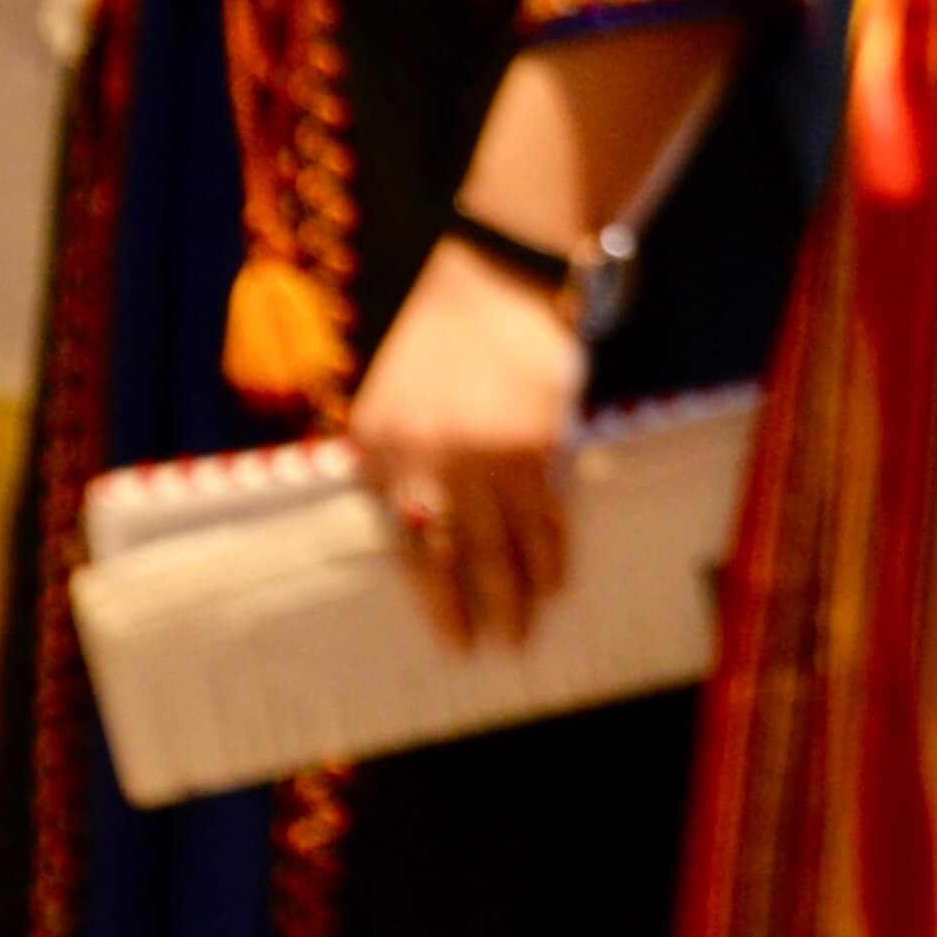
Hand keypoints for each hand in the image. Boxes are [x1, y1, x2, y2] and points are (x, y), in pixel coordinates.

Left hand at [350, 239, 580, 650]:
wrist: (493, 286)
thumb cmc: (435, 345)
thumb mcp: (388, 403)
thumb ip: (394, 466)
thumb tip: (412, 533)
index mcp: (382, 453)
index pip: (405, 546)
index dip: (429, 596)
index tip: (448, 635)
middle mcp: (428, 463)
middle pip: (452, 559)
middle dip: (471, 611)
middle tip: (486, 651)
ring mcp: (484, 459)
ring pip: (503, 548)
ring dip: (517, 598)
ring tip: (522, 634)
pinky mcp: (534, 447)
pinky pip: (544, 517)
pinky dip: (551, 555)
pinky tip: (555, 583)